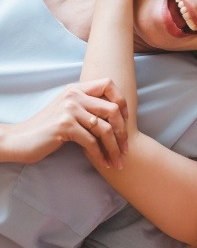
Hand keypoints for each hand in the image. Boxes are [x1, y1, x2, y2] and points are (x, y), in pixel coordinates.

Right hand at [2, 79, 127, 167]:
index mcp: (77, 89)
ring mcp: (69, 110)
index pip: (108, 84)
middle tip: (126, 148)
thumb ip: (87, 106)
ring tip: (118, 161)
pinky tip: (104, 164)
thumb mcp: (68, 110)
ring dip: (114, 148)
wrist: (19, 140)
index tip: (126, 119)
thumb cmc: (47, 128)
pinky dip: (101, 155)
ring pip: (105, 128)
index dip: (122, 100)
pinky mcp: (64, 126)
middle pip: (112, 109)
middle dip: (123, 131)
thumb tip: (118, 115)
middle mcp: (74, 95)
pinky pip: (91, 142)